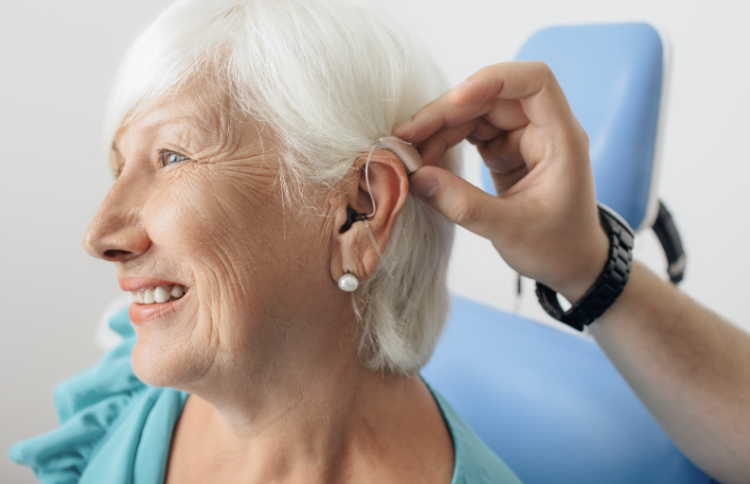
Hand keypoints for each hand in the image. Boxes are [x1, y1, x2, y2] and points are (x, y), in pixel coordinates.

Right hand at [393, 61, 607, 302]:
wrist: (571, 263)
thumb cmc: (557, 247)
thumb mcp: (511, 230)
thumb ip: (464, 205)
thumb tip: (417, 179)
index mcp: (560, 138)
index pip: (534, 82)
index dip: (494, 79)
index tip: (456, 99)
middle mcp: (542, 128)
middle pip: (490, 97)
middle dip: (446, 113)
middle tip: (405, 138)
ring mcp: (521, 137)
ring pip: (474, 113)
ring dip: (438, 128)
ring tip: (407, 153)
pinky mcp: (504, 149)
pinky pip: (468, 133)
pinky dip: (443, 142)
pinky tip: (423, 158)